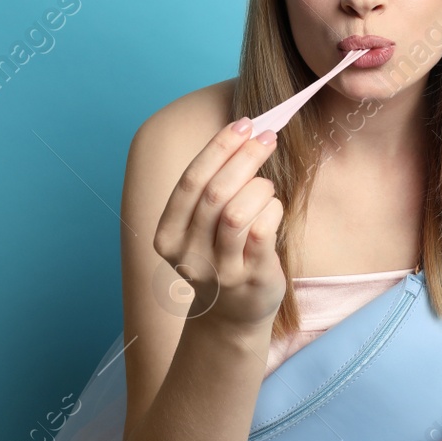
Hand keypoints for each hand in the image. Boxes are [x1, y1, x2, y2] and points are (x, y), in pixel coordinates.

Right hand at [151, 120, 288, 329]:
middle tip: (268, 137)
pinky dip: (273, 209)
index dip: (219, 148)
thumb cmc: (222, 254)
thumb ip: (213, 185)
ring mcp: (219, 270)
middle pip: (214, 193)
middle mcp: (187, 255)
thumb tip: (244, 130)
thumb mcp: (203, 225)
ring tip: (267, 186)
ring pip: (237, 213)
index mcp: (167, 235)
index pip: (190, 181)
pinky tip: (274, 208)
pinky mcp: (250, 279)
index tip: (243, 123)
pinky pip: (263, 231)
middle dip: (244, 157)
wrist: (233, 316)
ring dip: (259, 188)